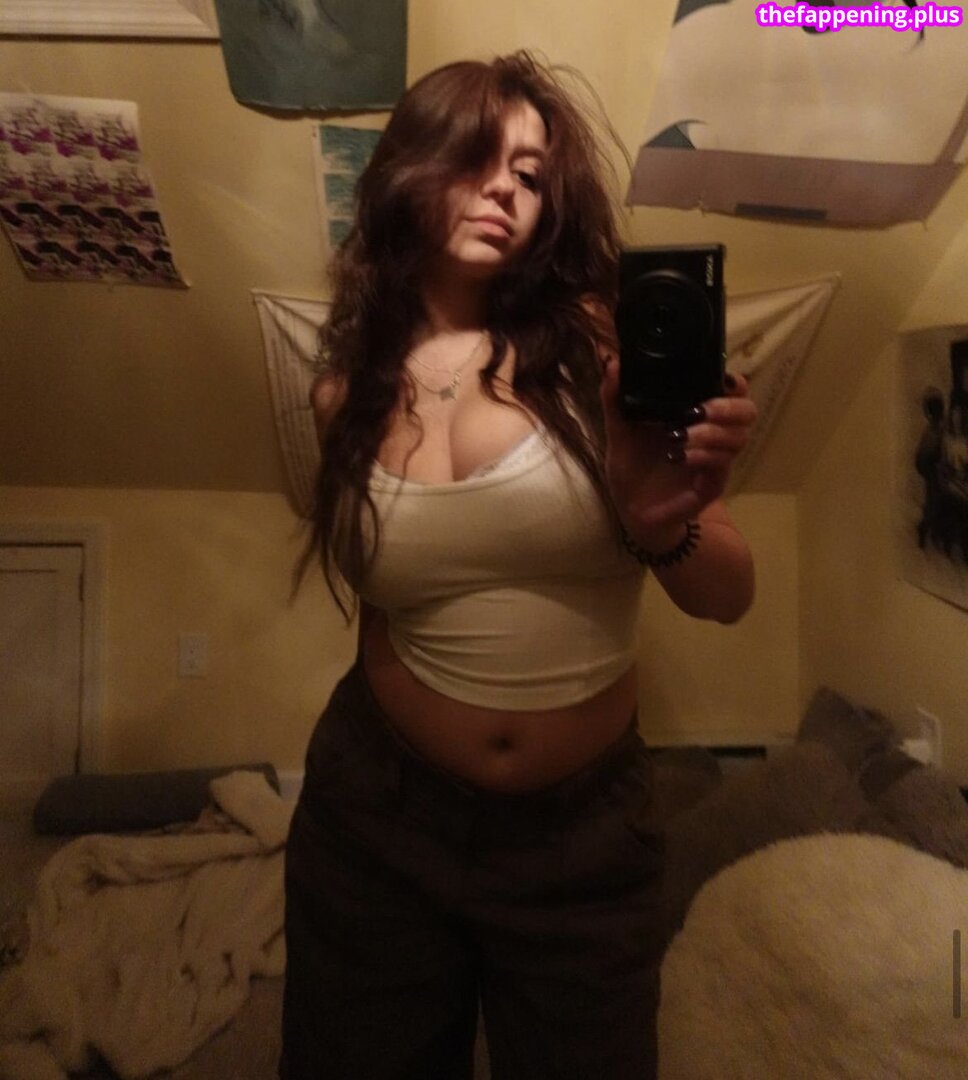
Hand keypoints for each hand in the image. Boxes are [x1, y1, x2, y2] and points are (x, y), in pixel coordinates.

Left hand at [599, 358, 756, 547]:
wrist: (633, 513)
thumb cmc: (633, 470)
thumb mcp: (619, 433)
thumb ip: (615, 400)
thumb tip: (612, 365)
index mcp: (696, 416)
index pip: (733, 391)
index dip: (733, 382)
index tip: (719, 378)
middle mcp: (713, 435)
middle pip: (748, 412)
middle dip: (729, 407)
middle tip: (701, 410)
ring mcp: (716, 461)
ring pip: (738, 439)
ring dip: (711, 433)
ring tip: (680, 436)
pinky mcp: (712, 485)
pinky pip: (722, 465)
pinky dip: (703, 457)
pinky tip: (681, 457)